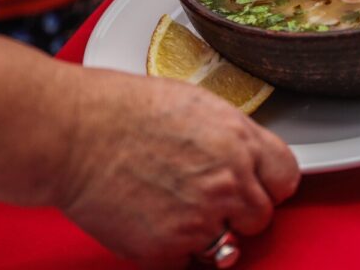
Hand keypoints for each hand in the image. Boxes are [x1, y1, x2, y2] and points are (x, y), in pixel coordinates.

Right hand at [56, 70, 299, 268]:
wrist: (73, 133)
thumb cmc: (122, 109)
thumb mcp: (196, 104)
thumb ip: (231, 136)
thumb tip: (245, 156)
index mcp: (239, 140)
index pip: (286, 176)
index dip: (270, 183)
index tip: (258, 186)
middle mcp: (228, 181)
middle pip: (261, 216)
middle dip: (239, 210)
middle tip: (208, 197)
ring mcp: (201, 218)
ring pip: (230, 246)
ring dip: (210, 233)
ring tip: (178, 209)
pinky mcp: (169, 248)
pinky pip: (190, 263)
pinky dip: (175, 250)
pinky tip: (155, 221)